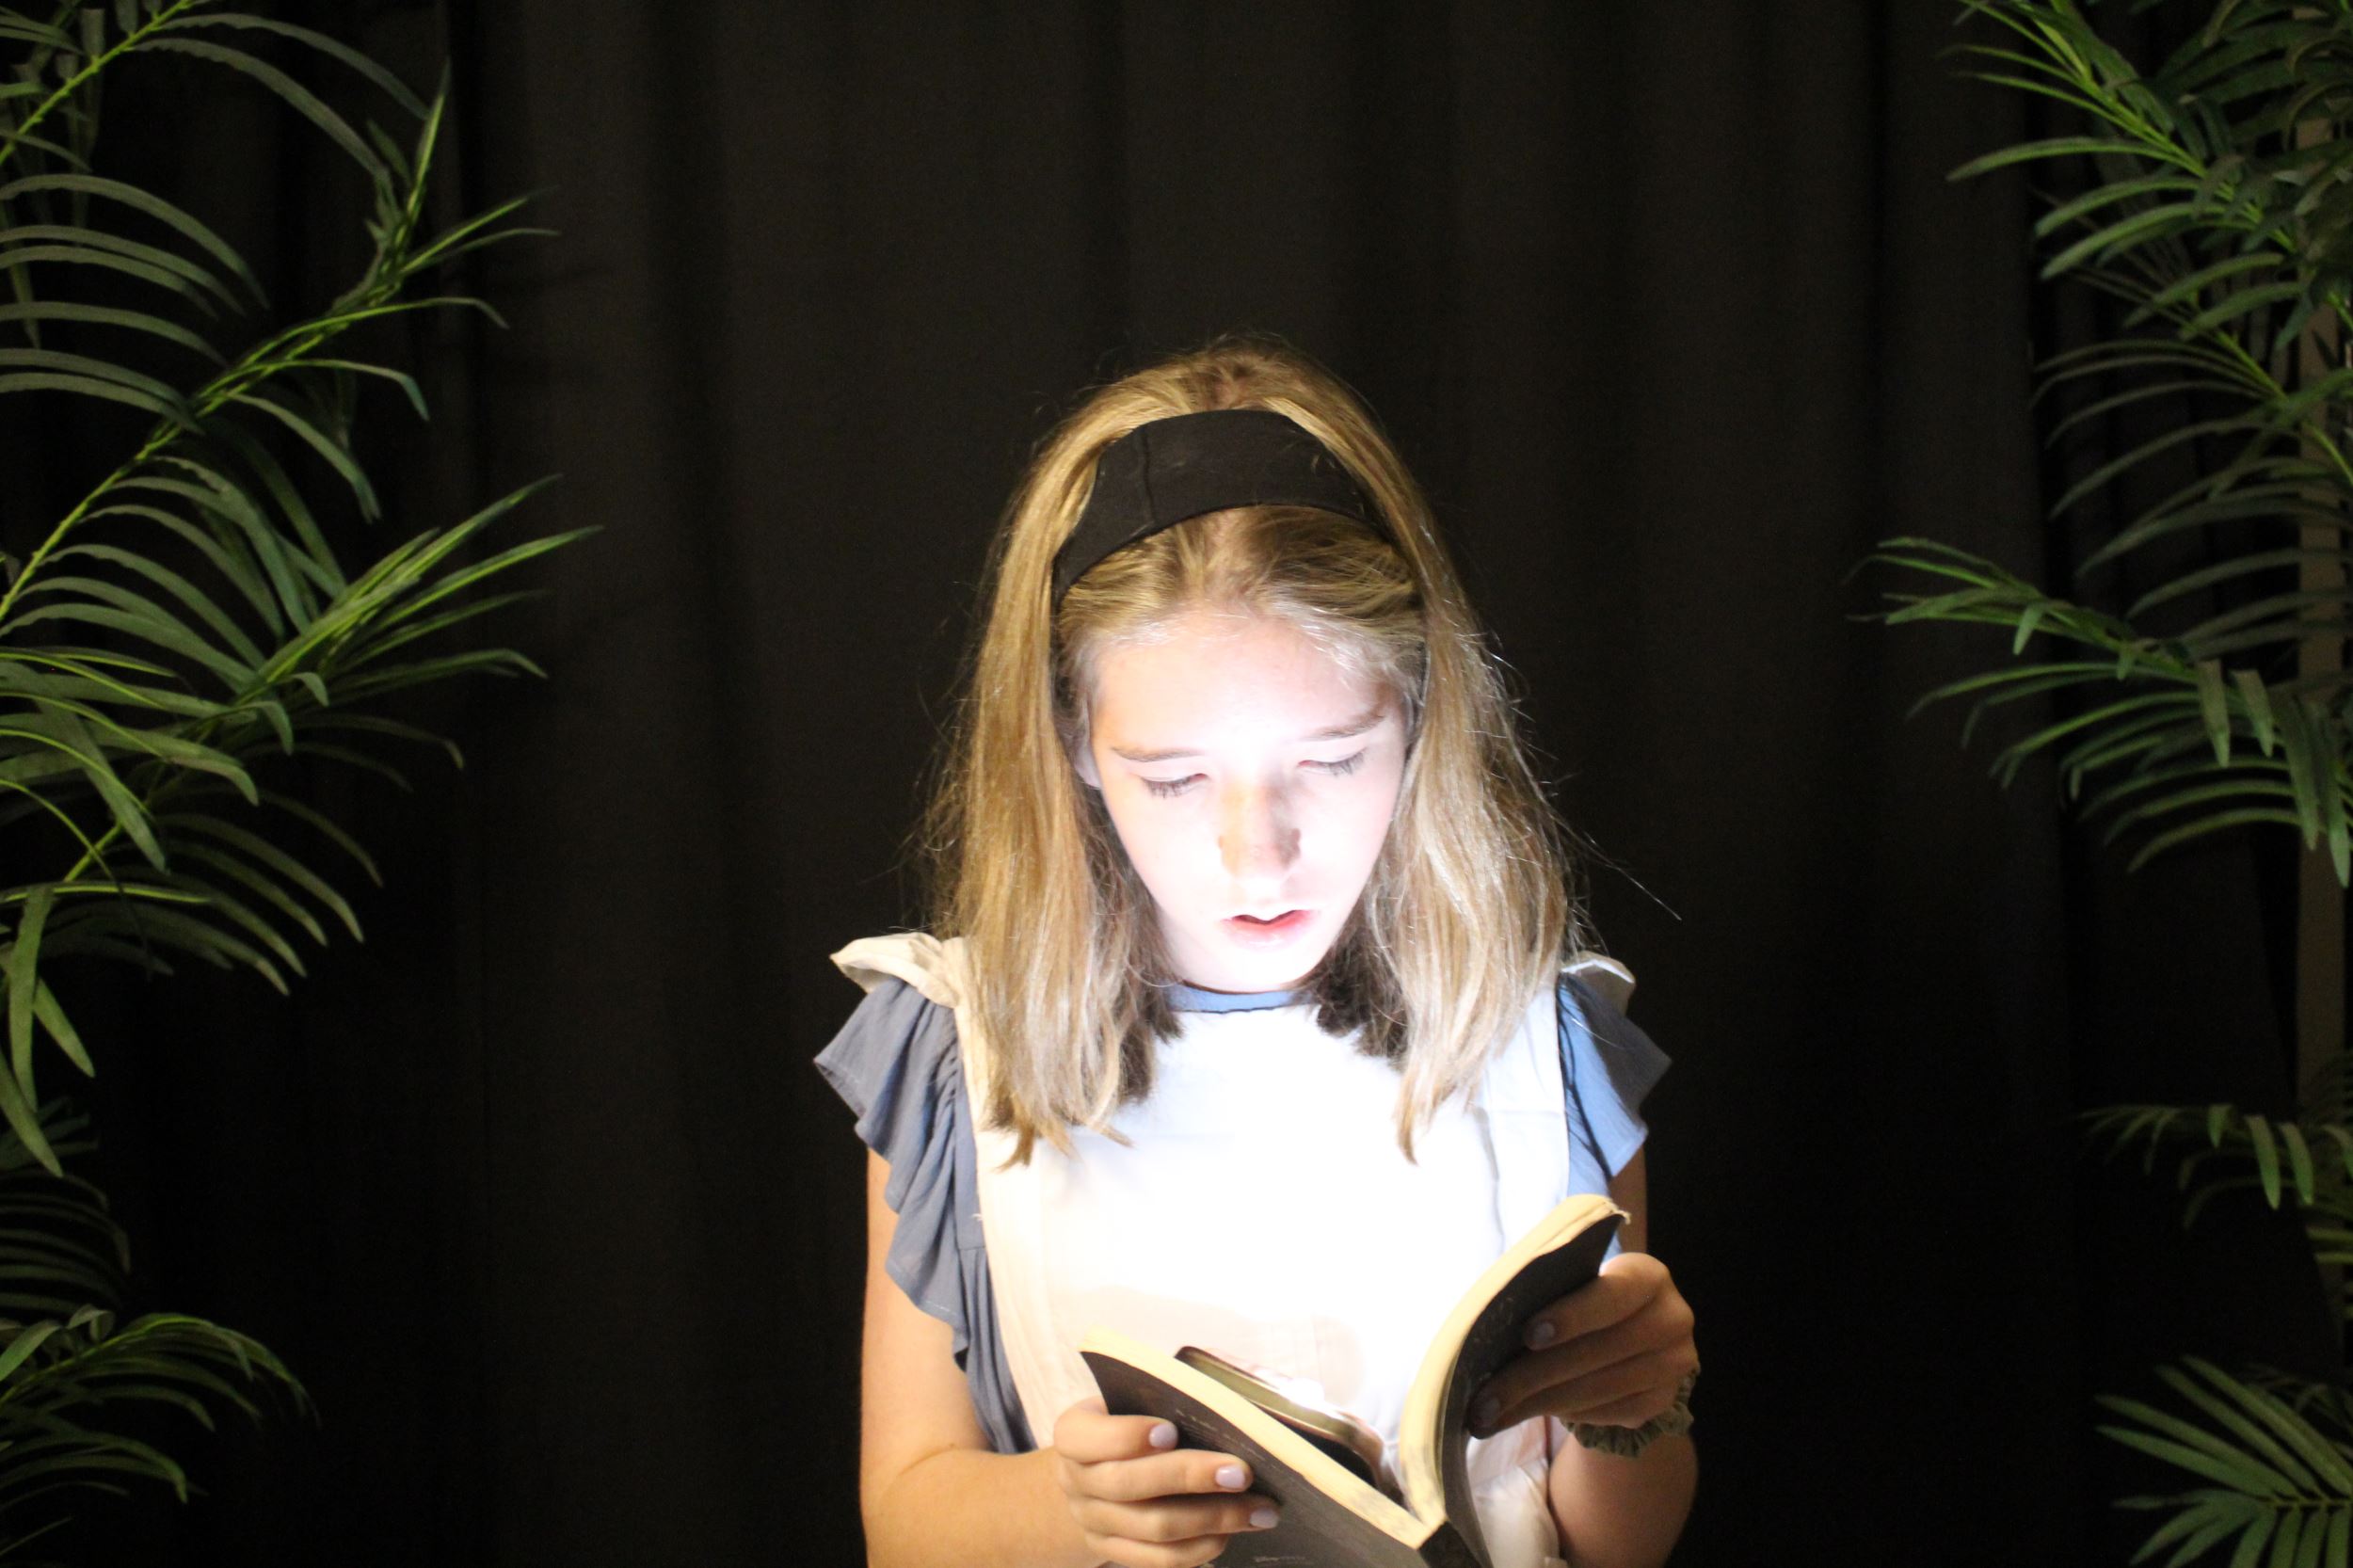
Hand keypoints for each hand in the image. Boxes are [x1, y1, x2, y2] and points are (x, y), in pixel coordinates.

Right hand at [1050, 1397, 1281, 1567]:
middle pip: (1129, 1485)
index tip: (1172, 1430)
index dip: (1127, 1436)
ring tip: (1259, 1509)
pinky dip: (1200, 1548)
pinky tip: (1232, 1532)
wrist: (1093, 1473)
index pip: (1087, 1438)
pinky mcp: (1114, 1551)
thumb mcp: (1131, 1399)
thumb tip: (1229, 1404)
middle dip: (1190, 1477)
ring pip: (1153, 1527)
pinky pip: (1160, 1560)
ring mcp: (1093, 1522)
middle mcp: (1076, 1481)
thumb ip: (1165, 1397)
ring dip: (1212, 1518)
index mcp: (1074, 1433)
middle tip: (1241, 1472)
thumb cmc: (1127, 1422)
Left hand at [1466, 1253, 1696, 1436]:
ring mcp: (1673, 1364)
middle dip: (1532, 1376)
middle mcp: (1671, 1319)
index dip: (1571, 1316)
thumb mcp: (1575, 1284)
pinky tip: (1523, 1414)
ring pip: (1597, 1390)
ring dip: (1537, 1404)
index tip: (1528, 1335)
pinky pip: (1606, 1414)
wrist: (1633, 1331)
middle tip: (1483, 1399)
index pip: (1613, 1295)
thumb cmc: (1586, 1298)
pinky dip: (1563, 1415)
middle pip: (1598, 1351)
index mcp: (1648, 1277)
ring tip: (1489, 1414)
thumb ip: (1548, 1294)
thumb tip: (1490, 1327)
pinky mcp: (1662, 1401)